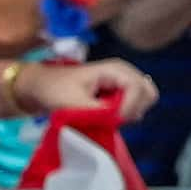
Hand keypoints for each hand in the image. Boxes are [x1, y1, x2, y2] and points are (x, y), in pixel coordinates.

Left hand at [13, 58, 156, 123]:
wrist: (41, 86)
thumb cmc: (54, 89)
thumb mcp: (72, 103)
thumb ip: (97, 112)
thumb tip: (117, 119)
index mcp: (114, 69)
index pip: (137, 88)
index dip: (130, 107)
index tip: (116, 120)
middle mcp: (123, 73)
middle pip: (148, 93)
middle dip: (134, 109)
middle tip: (114, 119)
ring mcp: (123, 83)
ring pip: (144, 101)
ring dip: (130, 113)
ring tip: (108, 117)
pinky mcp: (120, 93)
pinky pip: (134, 106)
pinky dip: (125, 115)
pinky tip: (107, 116)